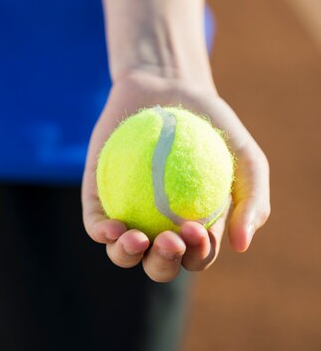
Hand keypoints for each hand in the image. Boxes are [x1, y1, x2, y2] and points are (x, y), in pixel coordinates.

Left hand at [82, 69, 270, 281]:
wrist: (169, 86)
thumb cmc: (212, 125)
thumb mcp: (246, 155)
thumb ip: (253, 199)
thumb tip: (240, 245)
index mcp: (194, 227)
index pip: (196, 255)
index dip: (197, 255)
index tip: (194, 230)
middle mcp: (159, 226)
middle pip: (159, 262)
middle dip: (163, 263)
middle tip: (167, 239)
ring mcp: (127, 213)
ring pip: (123, 252)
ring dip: (127, 256)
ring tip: (135, 240)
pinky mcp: (98, 197)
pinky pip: (96, 222)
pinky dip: (102, 232)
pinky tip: (110, 228)